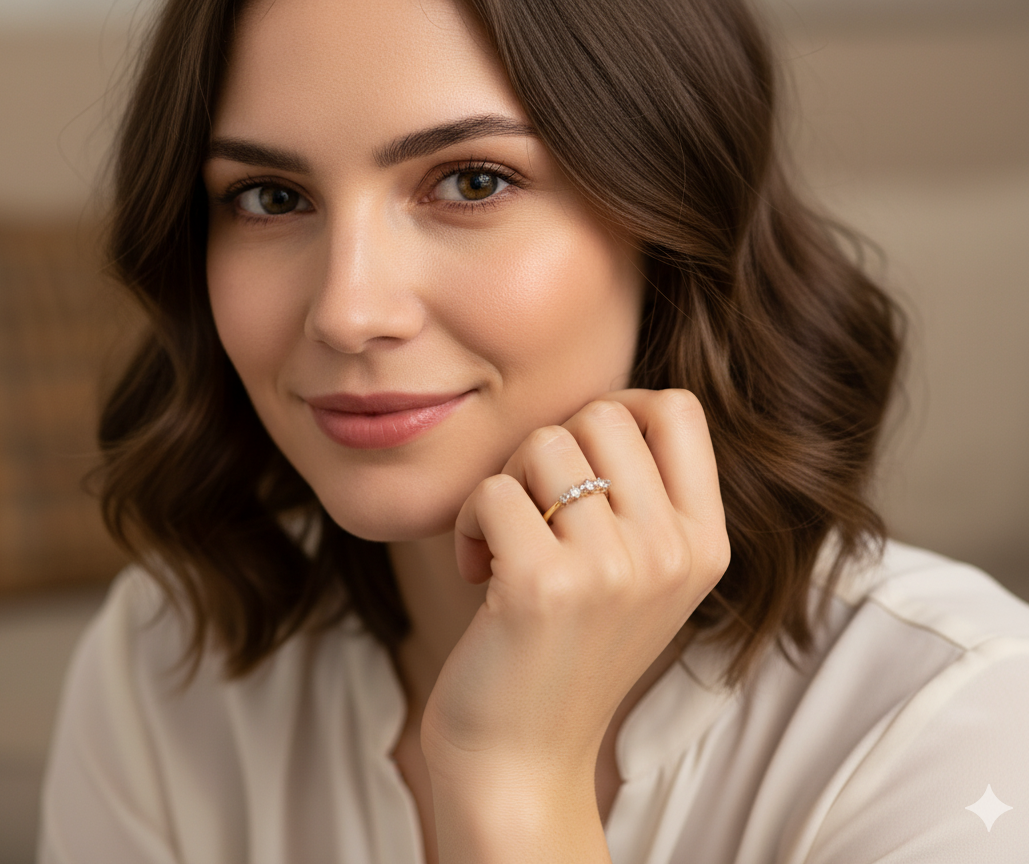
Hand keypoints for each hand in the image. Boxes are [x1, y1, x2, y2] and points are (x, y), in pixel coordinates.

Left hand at [421, 389, 729, 858]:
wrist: (522, 760)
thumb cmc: (565, 651)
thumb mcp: (637, 576)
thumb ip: (640, 495)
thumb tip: (601, 404)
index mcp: (705, 544)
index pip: (678, 408)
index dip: (616, 408)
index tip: (578, 462)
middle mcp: (672, 553)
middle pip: (603, 413)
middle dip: (548, 450)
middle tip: (530, 510)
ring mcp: (614, 569)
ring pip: (544, 443)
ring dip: (504, 483)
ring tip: (502, 542)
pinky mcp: (546, 585)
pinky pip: (493, 489)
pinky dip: (468, 521)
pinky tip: (477, 571)